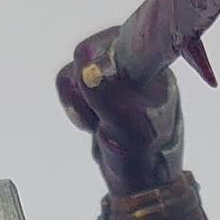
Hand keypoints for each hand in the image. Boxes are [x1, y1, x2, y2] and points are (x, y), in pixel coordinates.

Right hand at [55, 30, 182, 197]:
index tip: (98, 84)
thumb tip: (88, 71)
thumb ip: (110, 98)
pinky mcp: (96, 86)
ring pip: (73, 70)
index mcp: (152, 62)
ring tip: (102, 122)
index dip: (100, 60)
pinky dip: (75, 107)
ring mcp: (113, 72)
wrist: (140, 180)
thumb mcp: (130, 130)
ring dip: (80, 102)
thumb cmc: (146, 154)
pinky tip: (93, 122)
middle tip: (106, 115)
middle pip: (87, 52)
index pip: (116, 38)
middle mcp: (133, 60)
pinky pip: (67, 83)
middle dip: (87, 89)